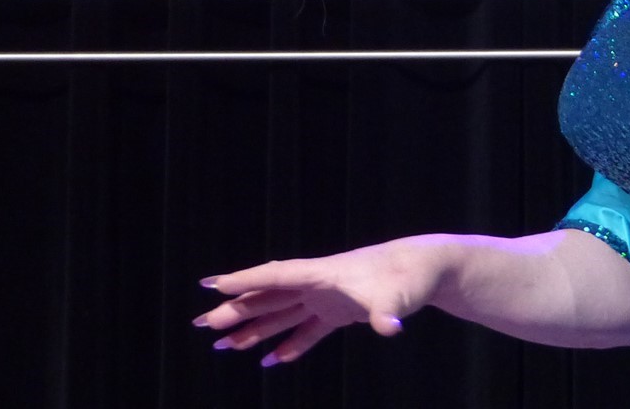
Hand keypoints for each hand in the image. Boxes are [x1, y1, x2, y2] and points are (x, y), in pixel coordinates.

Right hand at [194, 238, 437, 366]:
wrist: (428, 268)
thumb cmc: (410, 277)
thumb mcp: (397, 297)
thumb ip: (387, 313)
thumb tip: (390, 328)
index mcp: (324, 274)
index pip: (276, 277)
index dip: (244, 281)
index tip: (212, 284)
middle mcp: (319, 284)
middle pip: (269, 297)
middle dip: (235, 309)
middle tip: (202, 325)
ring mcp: (328, 298)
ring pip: (281, 313)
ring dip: (252, 328)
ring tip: (222, 345)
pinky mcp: (340, 312)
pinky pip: (306, 330)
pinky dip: (288, 345)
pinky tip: (269, 361)